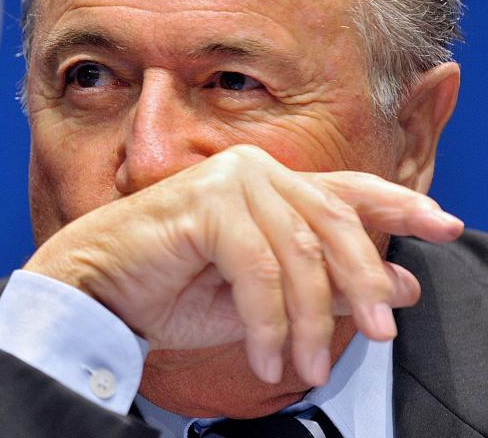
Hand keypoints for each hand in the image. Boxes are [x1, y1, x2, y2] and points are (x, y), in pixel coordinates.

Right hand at [23, 144, 462, 385]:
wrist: (95, 290)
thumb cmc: (166, 289)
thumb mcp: (264, 298)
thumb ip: (327, 287)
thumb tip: (399, 290)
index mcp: (270, 185)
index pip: (348, 191)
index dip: (401, 205)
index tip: (444, 225)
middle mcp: (255, 171)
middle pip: (336, 224)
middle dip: (363, 284)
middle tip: (379, 334)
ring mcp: (230, 181)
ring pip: (301, 255)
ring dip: (308, 322)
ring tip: (303, 367)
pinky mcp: (206, 203)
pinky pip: (259, 270)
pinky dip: (268, 321)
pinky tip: (264, 354)